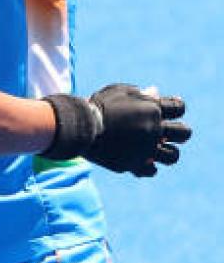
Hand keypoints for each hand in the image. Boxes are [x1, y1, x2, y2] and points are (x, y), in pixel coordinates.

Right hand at [42, 84, 191, 176]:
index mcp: (152, 109)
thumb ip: (140, 94)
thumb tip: (156, 93)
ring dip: (166, 152)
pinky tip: (139, 158)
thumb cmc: (97, 105)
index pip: (179, 107)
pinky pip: (151, 170)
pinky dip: (147, 166)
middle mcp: (153, 130)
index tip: (166, 110)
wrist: (78, 126)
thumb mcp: (118, 92)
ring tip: (155, 149)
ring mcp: (144, 148)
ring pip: (172, 156)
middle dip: (178, 132)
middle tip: (164, 132)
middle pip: (184, 133)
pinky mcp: (133, 163)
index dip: (175, 108)